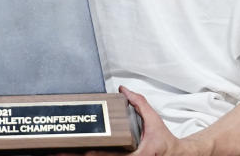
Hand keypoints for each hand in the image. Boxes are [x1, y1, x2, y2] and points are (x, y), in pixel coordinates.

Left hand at [56, 87, 187, 155]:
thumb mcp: (154, 119)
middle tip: (62, 153)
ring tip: (62, 154)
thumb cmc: (164, 140)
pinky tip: (80, 153)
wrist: (176, 155)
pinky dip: (97, 155)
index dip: (100, 155)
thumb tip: (123, 90)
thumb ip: (139, 103)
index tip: (86, 152)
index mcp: (140, 154)